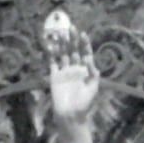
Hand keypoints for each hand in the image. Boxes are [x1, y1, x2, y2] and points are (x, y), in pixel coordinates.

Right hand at [44, 10, 99, 127]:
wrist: (70, 114)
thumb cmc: (84, 103)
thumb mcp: (93, 87)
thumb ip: (93, 73)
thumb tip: (90, 59)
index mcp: (85, 70)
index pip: (85, 53)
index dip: (84, 44)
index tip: (83, 34)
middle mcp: (74, 69)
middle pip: (73, 50)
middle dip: (72, 40)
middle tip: (70, 27)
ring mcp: (64, 72)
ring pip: (62, 54)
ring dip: (61, 44)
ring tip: (59, 33)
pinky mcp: (54, 76)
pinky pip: (52, 63)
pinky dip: (50, 54)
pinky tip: (50, 45)